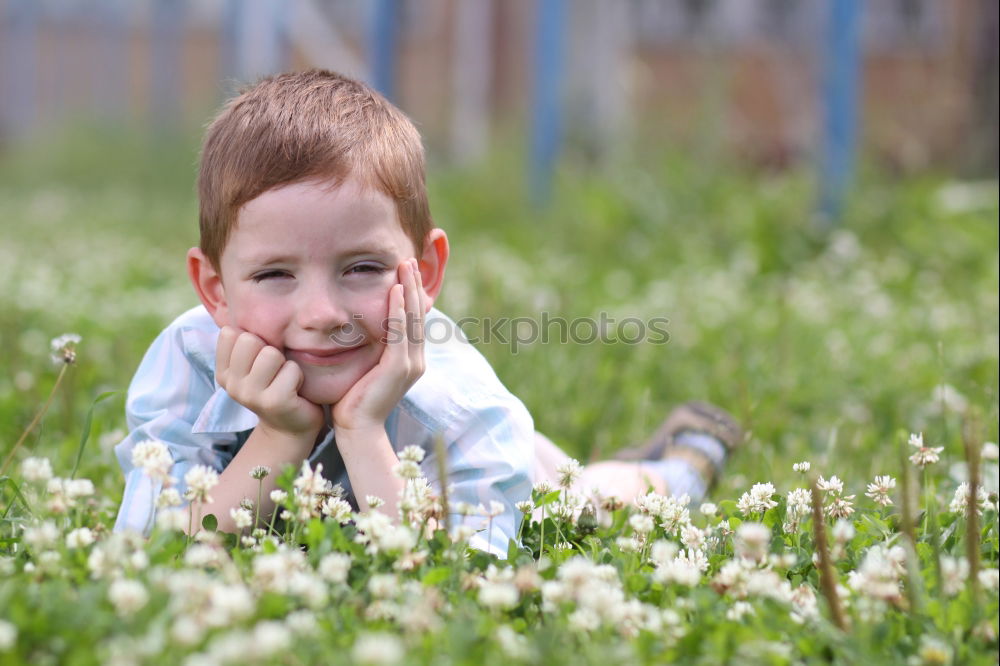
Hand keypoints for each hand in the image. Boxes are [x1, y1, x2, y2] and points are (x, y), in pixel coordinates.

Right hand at [216, 327, 324, 437]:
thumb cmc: (275, 386)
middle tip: (275, 371)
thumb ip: (244, 342)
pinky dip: (298, 376)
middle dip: (270, 350)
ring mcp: (250, 395)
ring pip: (270, 353)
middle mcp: (232, 385)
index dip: (253, 341)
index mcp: (223, 372)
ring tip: (284, 379)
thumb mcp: (254, 364)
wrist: (291, 427)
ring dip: (285, 364)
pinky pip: (291, 369)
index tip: (259, 361)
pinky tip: (295, 390)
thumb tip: (231, 305)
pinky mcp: (274, 401)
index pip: (230, 333)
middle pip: (249, 340)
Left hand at [332, 258, 425, 433]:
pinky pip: (400, 331)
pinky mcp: (399, 367)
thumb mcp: (366, 369)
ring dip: (409, 289)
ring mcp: (410, 364)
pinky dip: (398, 308)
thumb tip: (360, 329)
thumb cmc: (354, 402)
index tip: (407, 271)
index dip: (412, 295)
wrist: (357, 430)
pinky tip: (395, 289)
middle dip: (414, 285)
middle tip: (409, 259)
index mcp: (411, 360)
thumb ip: (371, 350)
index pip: (413, 321)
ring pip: (412, 318)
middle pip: (417, 315)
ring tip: (405, 266)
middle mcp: (416, 360)